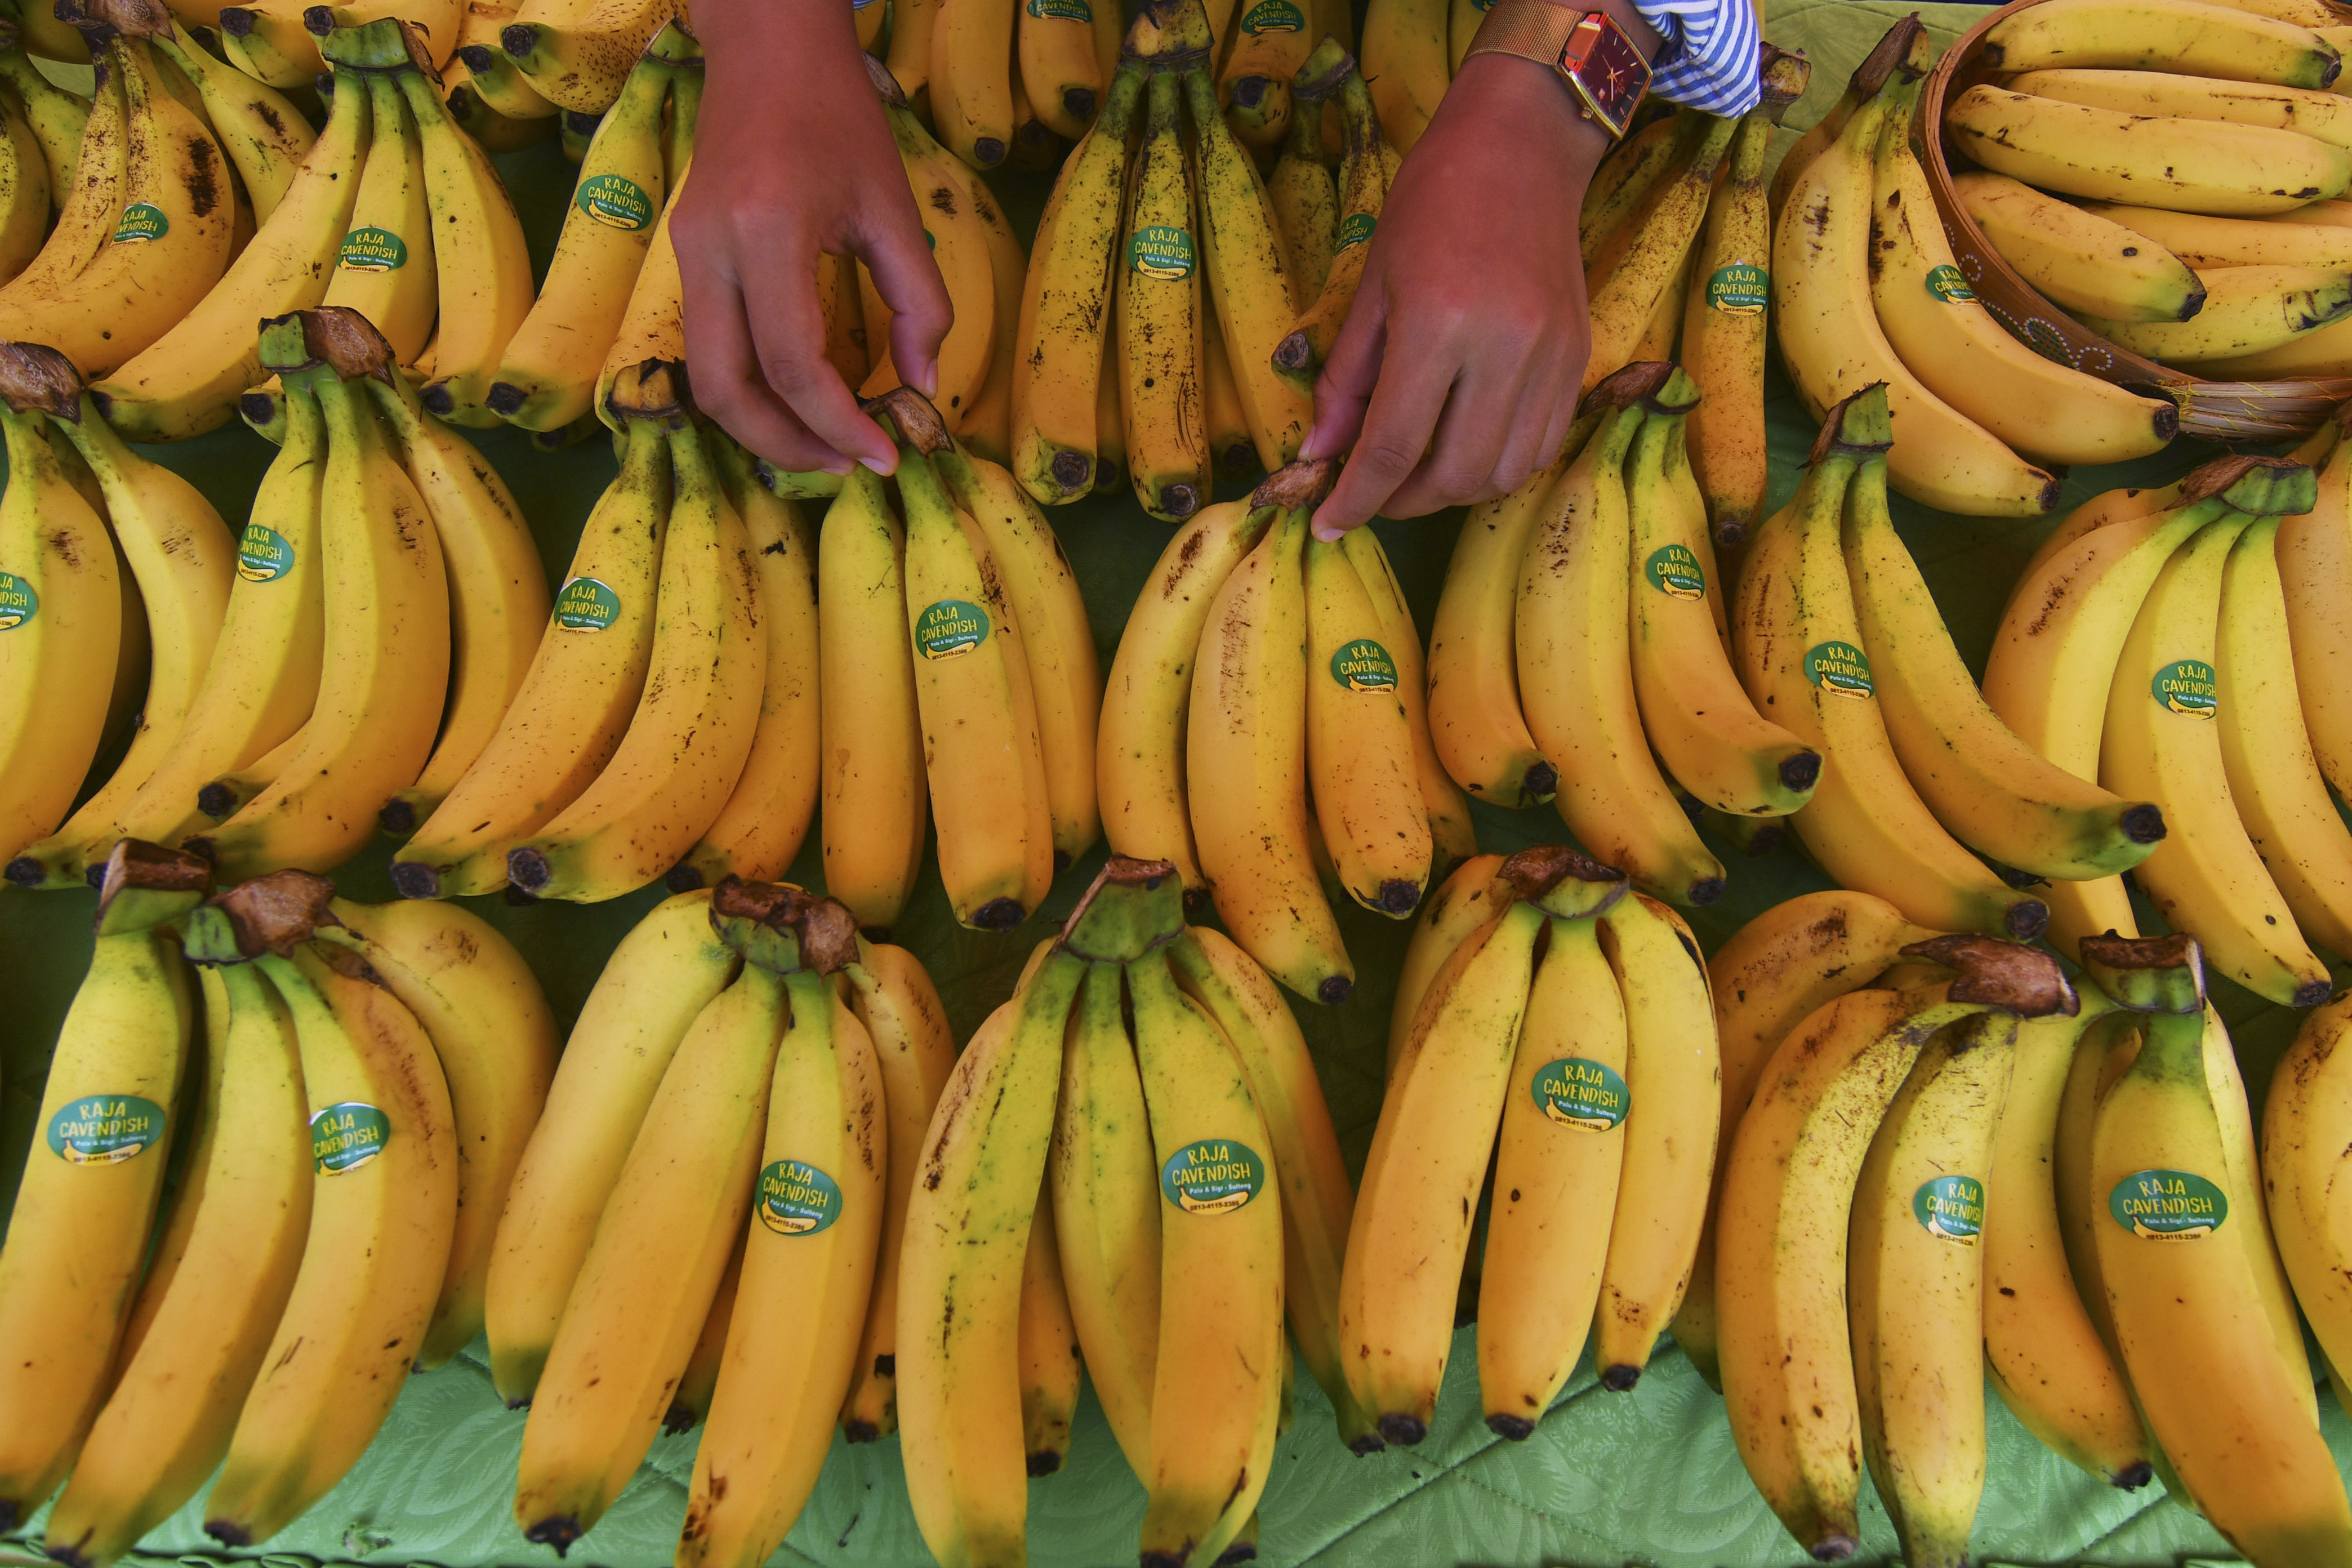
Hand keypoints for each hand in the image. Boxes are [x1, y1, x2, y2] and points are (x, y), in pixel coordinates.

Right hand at [674, 4, 953, 475]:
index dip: (839, 424)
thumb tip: (923, 386)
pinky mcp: (684, 256)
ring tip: (824, 446)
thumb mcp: (895, 209)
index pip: (795, 363)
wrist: (767, 50)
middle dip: (787, 445)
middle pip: (726, 390)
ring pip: (706, 378)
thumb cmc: (839, 118)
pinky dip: (751, 390)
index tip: (886, 456)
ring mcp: (686, 254)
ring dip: (763, 427)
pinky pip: (709, 347)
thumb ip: (920, 303)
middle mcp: (711, 249)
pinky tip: (798, 402)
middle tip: (846, 467)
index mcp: (768, 230)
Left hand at [1299, 50, 1611, 537]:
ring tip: (1420, 470)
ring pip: (1504, 473)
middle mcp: (1504, 348)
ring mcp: (1551, 358)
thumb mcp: (1371, 286)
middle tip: (1375, 492)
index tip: (1328, 523)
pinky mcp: (1579, 359)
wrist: (1520, 149)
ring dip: (1454, 490)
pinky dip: (1498, 465)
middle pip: (1454, 474)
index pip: (1392, 446)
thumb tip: (1319, 453)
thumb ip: (1345, 379)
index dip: (1356, 499)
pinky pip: (1541, 446)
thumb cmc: (1432, 205)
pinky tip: (1466, 445)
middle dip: (1404, 501)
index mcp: (1439, 323)